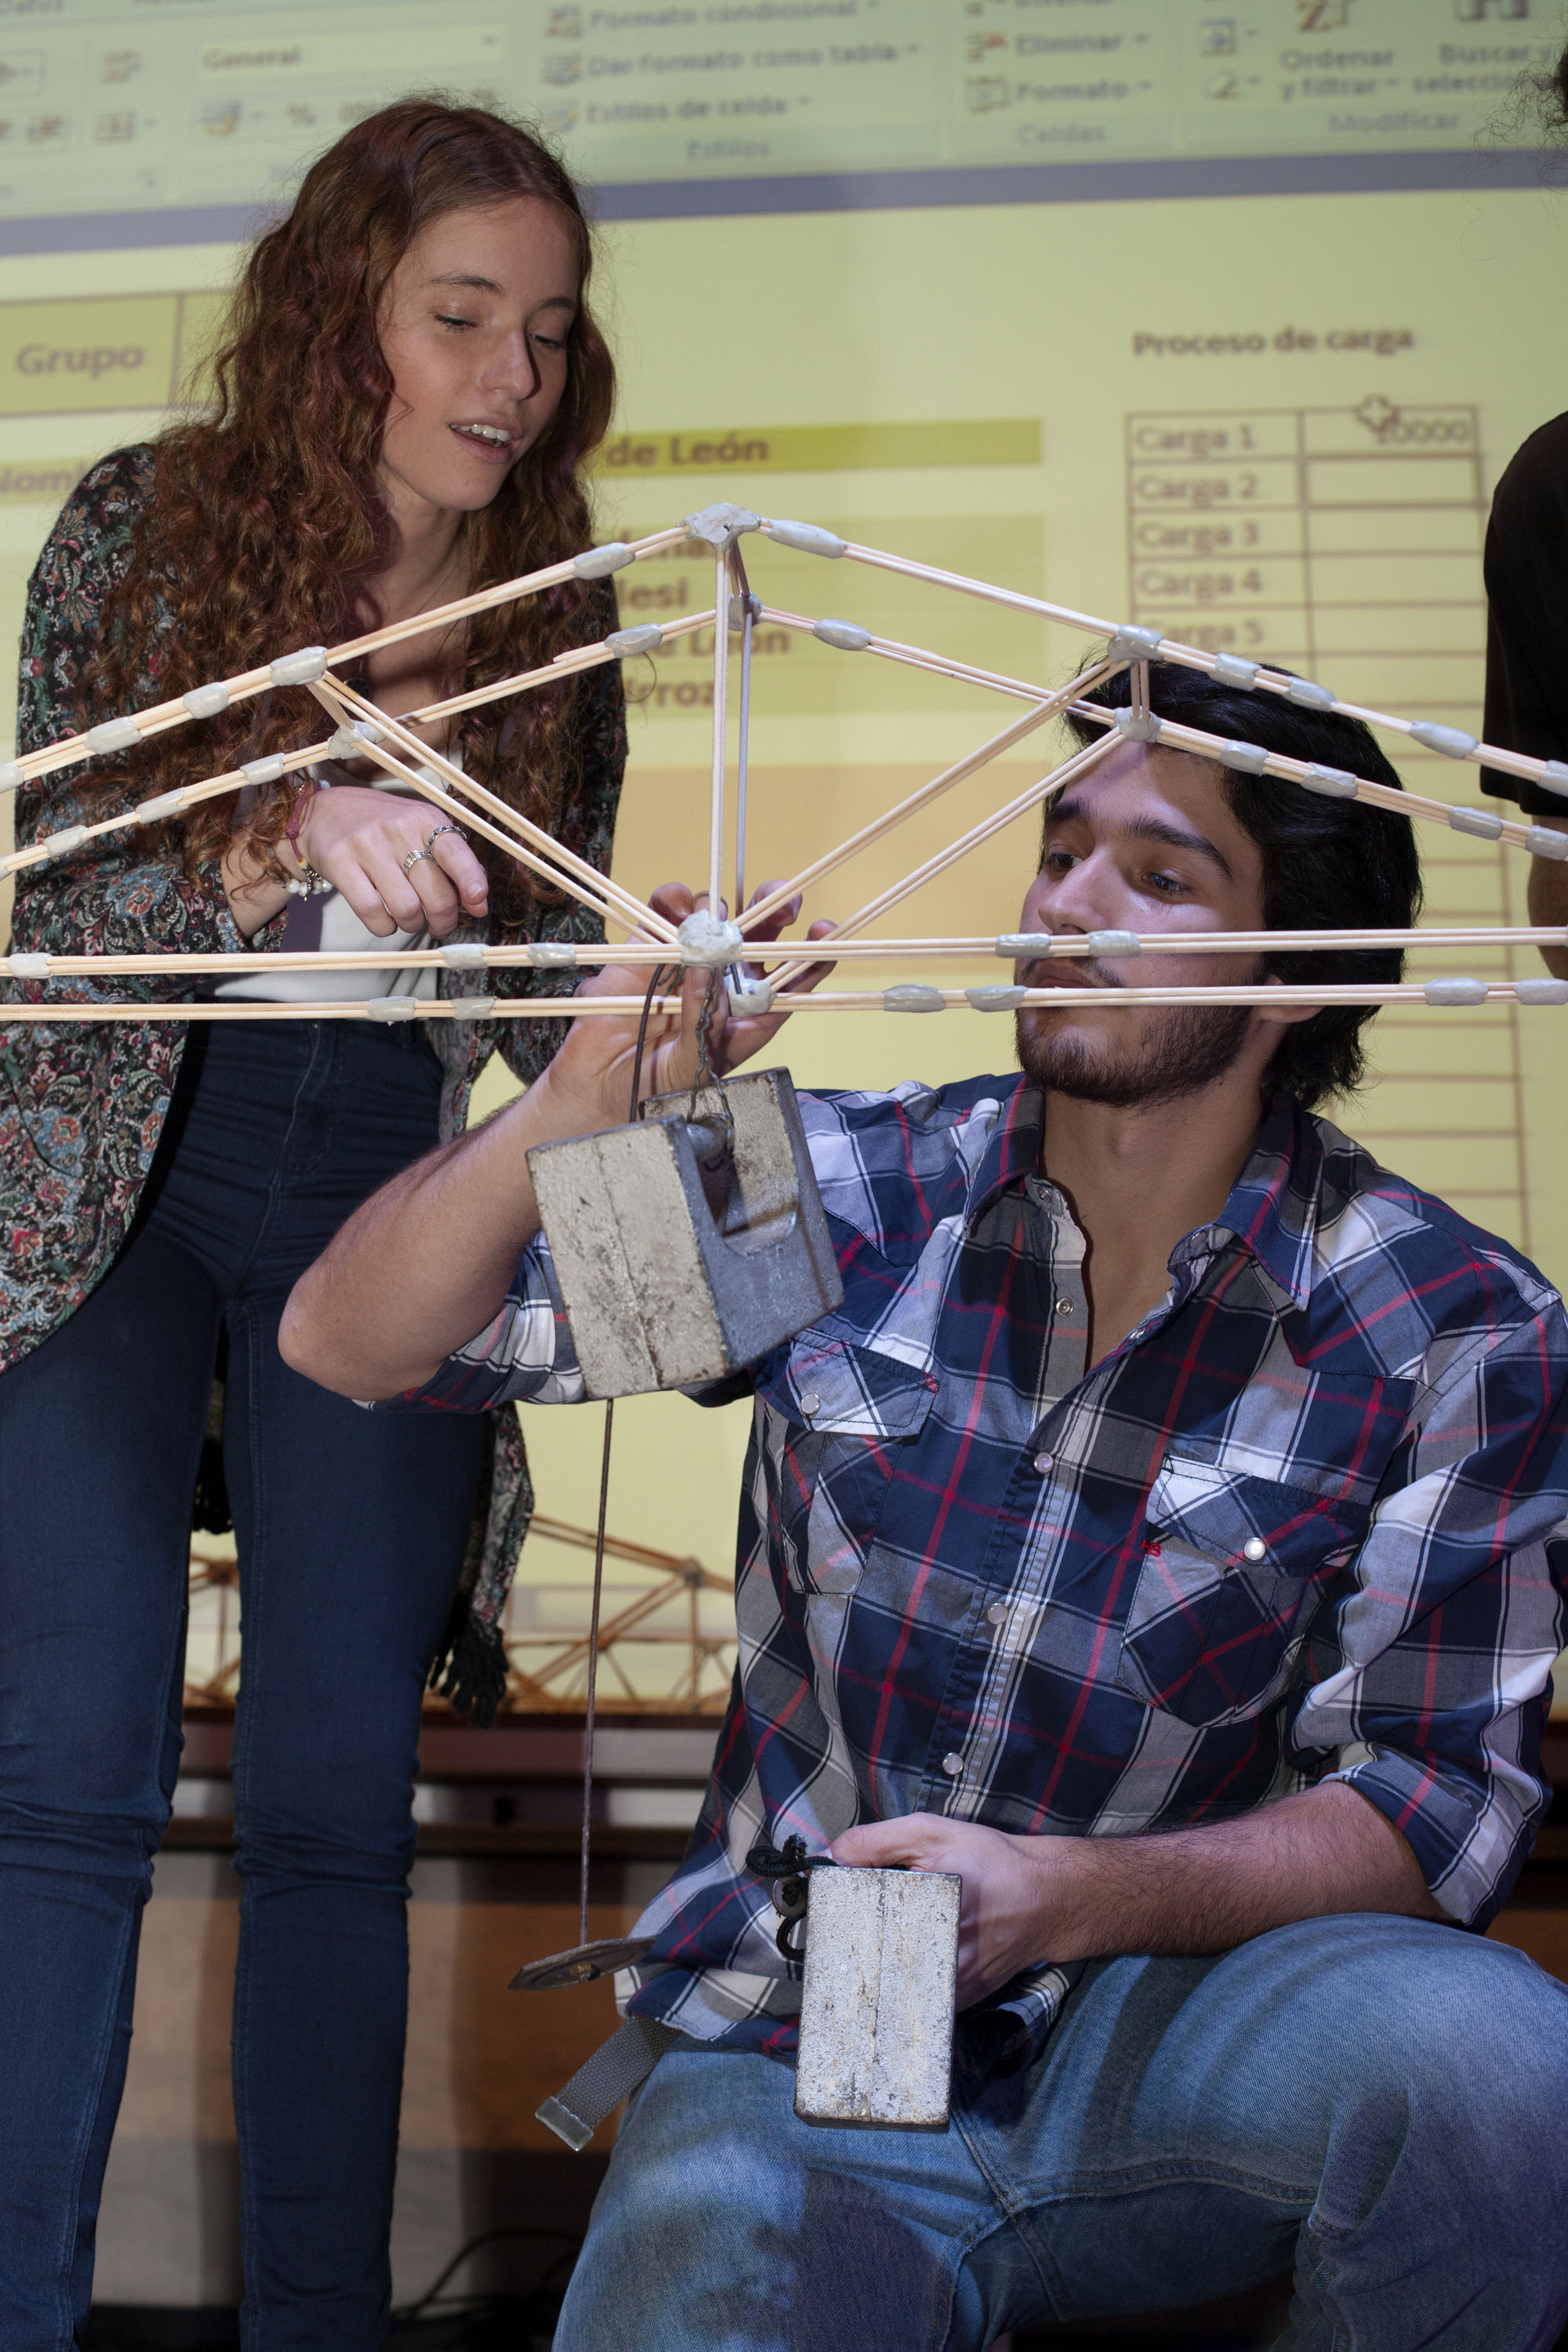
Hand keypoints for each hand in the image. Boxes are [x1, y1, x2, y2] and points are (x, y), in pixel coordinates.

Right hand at [292, 786, 488, 939]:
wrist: (321, 812)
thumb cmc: (380, 827)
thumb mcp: (419, 830)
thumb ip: (452, 863)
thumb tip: (480, 904)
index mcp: (424, 818)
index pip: (456, 853)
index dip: (472, 881)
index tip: (478, 902)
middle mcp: (397, 829)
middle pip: (435, 893)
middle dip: (443, 920)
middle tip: (440, 925)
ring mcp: (367, 846)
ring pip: (407, 908)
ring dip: (413, 925)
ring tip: (409, 919)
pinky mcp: (340, 863)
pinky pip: (372, 912)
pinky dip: (385, 927)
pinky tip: (386, 921)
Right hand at [541, 879, 836, 1135]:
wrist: (603, 1085)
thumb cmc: (659, 1085)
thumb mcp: (694, 1067)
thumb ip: (703, 1024)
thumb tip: (707, 974)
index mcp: (749, 1010)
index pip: (792, 978)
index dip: (813, 955)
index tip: (826, 932)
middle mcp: (726, 979)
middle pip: (761, 933)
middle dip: (778, 909)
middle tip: (785, 904)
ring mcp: (689, 958)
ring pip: (718, 914)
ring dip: (721, 906)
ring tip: (712, 924)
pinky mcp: (651, 944)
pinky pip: (667, 908)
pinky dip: (673, 897)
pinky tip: (676, 905)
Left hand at [831, 1815, 1062, 2009]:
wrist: (1047, 1900)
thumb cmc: (991, 1862)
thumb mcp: (933, 1833)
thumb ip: (877, 1841)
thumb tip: (830, 1855)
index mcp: (929, 1908)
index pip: (862, 1929)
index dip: (834, 1932)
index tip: (817, 1931)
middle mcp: (941, 1955)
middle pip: (873, 1971)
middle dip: (848, 1964)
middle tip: (826, 1960)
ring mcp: (953, 1986)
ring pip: (894, 1996)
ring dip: (871, 1985)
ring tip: (849, 1979)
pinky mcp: (962, 2000)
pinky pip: (918, 2006)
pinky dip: (900, 1996)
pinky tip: (888, 1984)